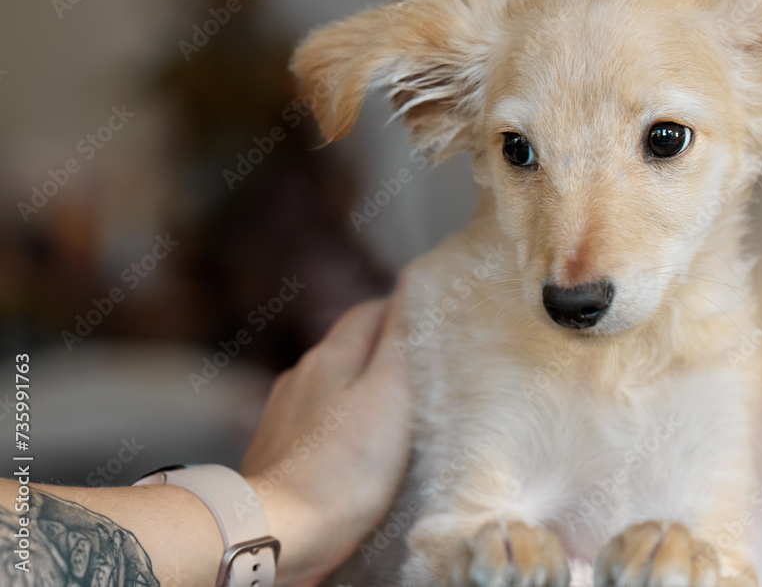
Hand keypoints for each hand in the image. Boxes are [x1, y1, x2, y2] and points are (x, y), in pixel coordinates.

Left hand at [241, 284, 411, 586]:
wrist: (278, 531)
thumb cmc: (343, 465)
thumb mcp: (389, 395)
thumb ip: (400, 341)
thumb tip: (409, 286)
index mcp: (330, 356)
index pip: (369, 312)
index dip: (401, 308)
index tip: (430, 315)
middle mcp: (301, 375)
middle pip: (347, 346)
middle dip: (382, 348)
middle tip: (420, 362)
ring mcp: (283, 412)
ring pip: (330, 384)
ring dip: (358, 387)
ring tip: (391, 406)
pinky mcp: (276, 449)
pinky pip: (315, 420)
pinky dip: (338, 420)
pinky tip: (353, 443)